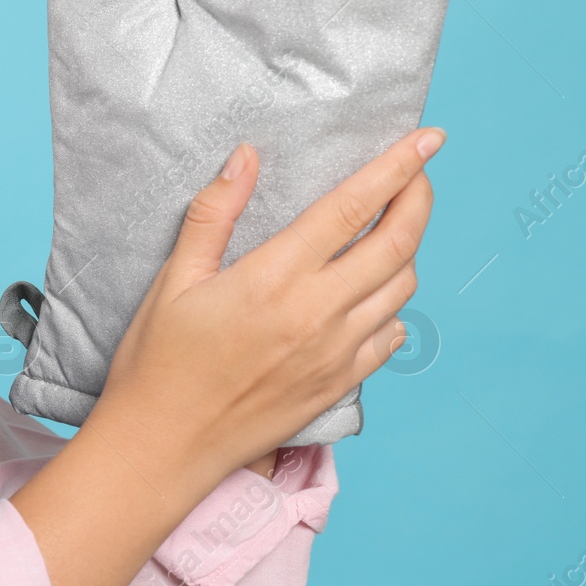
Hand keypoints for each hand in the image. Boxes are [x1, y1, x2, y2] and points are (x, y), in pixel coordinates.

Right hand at [87, 126, 440, 494]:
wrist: (164, 446)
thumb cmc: (158, 361)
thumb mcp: (173, 280)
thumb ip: (214, 214)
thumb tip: (245, 157)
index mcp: (274, 277)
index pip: (353, 208)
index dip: (397, 167)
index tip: (427, 138)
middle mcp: (316, 313)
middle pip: (398, 243)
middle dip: (418, 198)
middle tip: (419, 174)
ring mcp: (335, 353)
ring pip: (401, 288)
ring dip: (406, 249)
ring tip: (389, 230)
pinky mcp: (338, 385)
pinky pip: (389, 337)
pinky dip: (394, 306)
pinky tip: (373, 296)